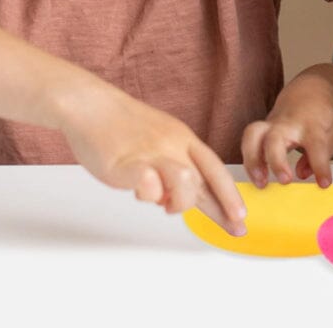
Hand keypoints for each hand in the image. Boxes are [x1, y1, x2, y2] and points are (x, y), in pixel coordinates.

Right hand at [58, 85, 246, 235]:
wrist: (91, 105)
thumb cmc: (122, 125)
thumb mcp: (160, 140)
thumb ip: (172, 167)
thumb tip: (176, 200)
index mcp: (183, 139)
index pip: (215, 169)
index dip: (231, 195)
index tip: (241, 218)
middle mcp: (172, 145)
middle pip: (205, 180)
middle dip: (221, 208)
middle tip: (233, 227)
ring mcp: (150, 153)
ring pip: (185, 180)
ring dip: (179, 202)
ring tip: (163, 204)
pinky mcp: (126, 162)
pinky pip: (148, 182)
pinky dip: (150, 194)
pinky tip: (142, 192)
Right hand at [241, 99, 332, 189]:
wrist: (308, 91)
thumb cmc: (320, 117)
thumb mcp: (330, 135)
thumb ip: (319, 157)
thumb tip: (303, 175)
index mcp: (312, 125)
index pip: (316, 145)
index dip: (320, 166)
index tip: (324, 183)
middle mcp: (289, 123)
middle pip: (275, 138)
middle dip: (276, 161)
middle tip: (284, 181)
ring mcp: (271, 123)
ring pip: (252, 135)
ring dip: (253, 160)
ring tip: (260, 182)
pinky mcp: (261, 128)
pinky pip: (248, 141)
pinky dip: (249, 160)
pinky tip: (256, 176)